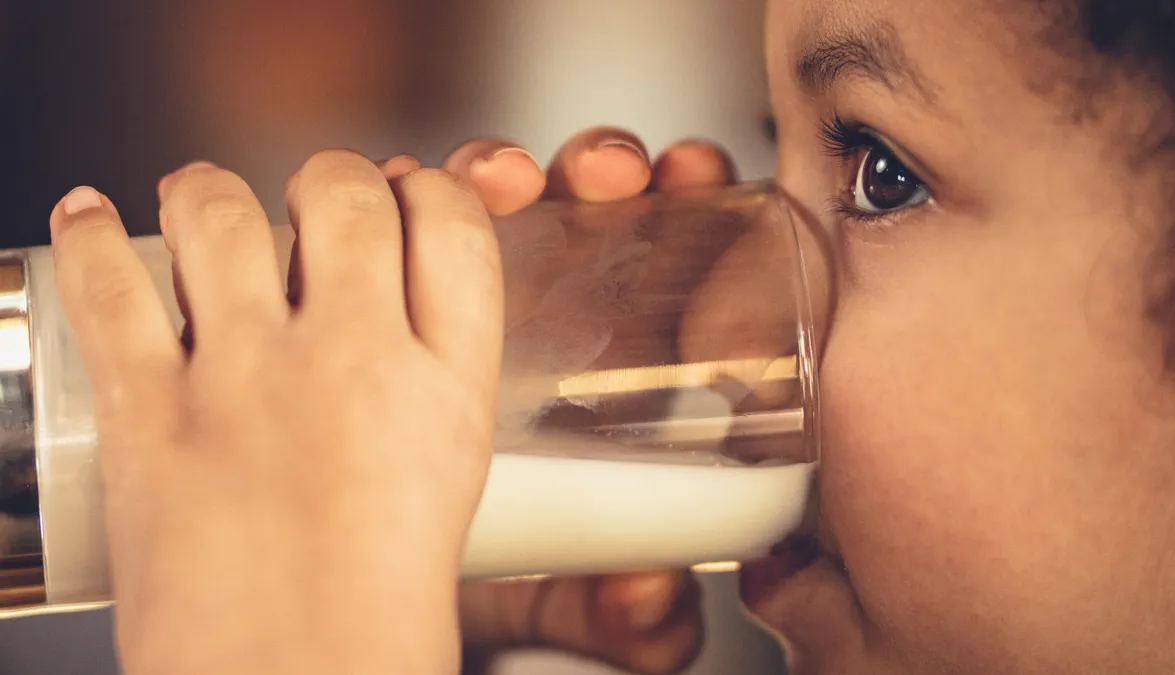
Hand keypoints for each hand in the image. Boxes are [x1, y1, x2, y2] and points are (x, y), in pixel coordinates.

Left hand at [48, 152, 500, 674]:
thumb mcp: (447, 478)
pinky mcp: (150, 415)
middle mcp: (355, 364)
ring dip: (209, 192)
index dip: (427, 190)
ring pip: (223, 213)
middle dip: (330, 179)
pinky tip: (92, 218)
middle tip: (314, 203)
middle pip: (345, 195)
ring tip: (206, 204)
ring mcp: (248, 382)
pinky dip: (90, 237)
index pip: (453, 228)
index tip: (405, 197)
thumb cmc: (372, 611)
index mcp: (446, 390)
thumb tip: (380, 288)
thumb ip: (430, 376)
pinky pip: (109, 286)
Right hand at [414, 128, 737, 674]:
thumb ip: (617, 612)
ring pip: (490, 199)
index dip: (687, 200)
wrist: (381, 583)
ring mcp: (460, 293)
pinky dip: (398, 190)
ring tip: (500, 178)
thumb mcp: (557, 597)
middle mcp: (545, 313)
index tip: (694, 172)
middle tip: (604, 174)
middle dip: (597, 163)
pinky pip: (389, 222)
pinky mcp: (378, 291)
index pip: (666, 256)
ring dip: (499, 165)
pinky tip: (395, 182)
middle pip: (584, 207)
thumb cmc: (497, 580)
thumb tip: (651, 599)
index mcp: (615, 363)